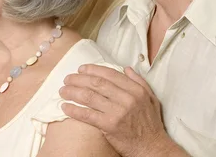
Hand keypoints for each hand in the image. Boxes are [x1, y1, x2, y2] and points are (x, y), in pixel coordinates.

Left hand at [59, 65, 175, 156]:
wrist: (152, 147)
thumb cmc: (150, 124)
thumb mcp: (151, 99)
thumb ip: (139, 82)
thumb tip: (126, 68)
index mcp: (135, 90)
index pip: (110, 74)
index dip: (92, 70)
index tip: (81, 69)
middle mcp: (127, 98)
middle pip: (96, 83)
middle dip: (78, 79)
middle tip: (67, 78)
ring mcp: (118, 112)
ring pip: (89, 97)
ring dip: (72, 92)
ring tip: (62, 91)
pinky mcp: (109, 125)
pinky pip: (87, 115)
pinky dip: (74, 110)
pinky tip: (65, 107)